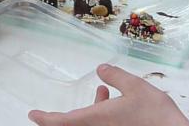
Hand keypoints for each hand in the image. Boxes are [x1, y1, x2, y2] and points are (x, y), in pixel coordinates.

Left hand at [29, 65, 188, 125]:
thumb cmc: (155, 115)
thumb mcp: (136, 87)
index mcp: (96, 120)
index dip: (45, 118)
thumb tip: (101, 69)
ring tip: (103, 93)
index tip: (33, 114)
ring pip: (89, 125)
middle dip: (65, 117)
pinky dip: (102, 116)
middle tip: (55, 111)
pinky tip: (115, 103)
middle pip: (73, 125)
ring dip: (90, 112)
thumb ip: (116, 76)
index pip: (61, 122)